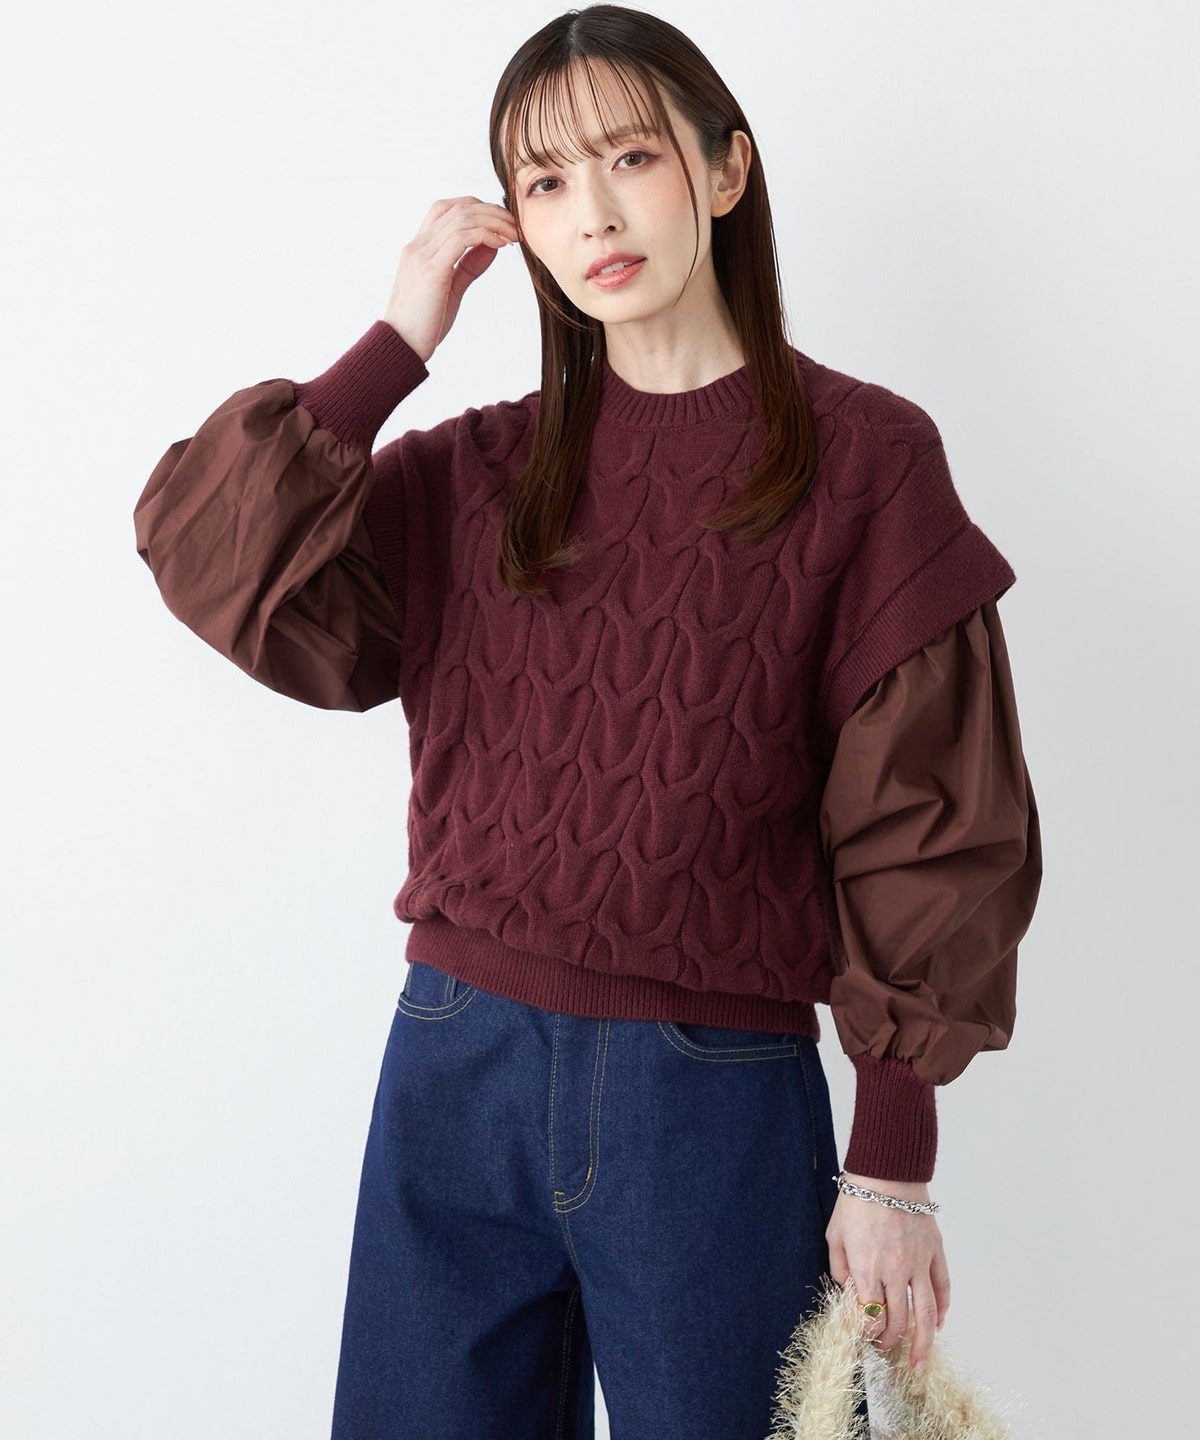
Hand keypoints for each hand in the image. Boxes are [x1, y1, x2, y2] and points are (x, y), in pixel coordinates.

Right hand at [383, 197, 520, 362]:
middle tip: (515, 226)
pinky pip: (462, 238)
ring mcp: (422, 255)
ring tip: (513, 234)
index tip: (501, 223)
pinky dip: (485, 235)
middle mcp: (418, 245)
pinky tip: (501, 245)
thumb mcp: (451, 288)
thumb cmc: (423, 323)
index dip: (477, 208)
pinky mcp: (431, 270)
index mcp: (419, 248)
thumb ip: (468, 265)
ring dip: (494, 222)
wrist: (400, 346)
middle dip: (492, 211)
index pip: (447, 209)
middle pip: (458, 208)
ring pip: (462, 218)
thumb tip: (492, 246)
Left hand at [825, 1171, 950, 1369]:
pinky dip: (943, 1310)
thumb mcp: (834, 1236)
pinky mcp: (935, 1252)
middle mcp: (895, 1271)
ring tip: (918, 1362)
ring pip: (927, 1314)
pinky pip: (943, 1288)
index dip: (867, 1334)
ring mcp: (919, 1263)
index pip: (871, 1317)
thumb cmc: (856, 1201)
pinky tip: (937, 1325)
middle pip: (898, 1322)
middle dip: (890, 1342)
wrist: (886, 1172)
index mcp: (868, 1269)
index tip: (864, 1338)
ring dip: (923, 1343)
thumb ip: (840, 1269)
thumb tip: (848, 1293)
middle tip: (884, 1350)